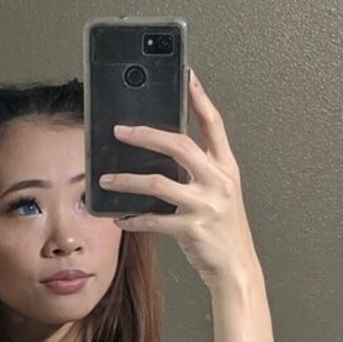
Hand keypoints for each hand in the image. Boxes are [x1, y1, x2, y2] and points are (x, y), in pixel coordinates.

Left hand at [102, 71, 258, 287]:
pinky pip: (153, 220)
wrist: (236, 266)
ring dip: (127, 181)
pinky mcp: (192, 229)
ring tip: (106, 180)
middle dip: (146, 136)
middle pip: (180, 146)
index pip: (213, 124)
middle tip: (120, 131)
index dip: (200, 98)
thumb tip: (161, 155)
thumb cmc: (224, 230)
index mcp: (226, 168)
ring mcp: (206, 205)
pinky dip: (133, 219)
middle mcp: (218, 182)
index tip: (187, 75)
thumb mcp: (220, 193)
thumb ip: (199, 172)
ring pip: (158, 183)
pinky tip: (120, 218)